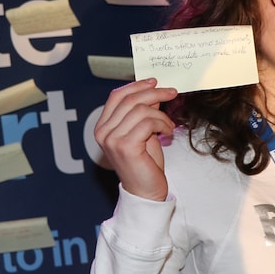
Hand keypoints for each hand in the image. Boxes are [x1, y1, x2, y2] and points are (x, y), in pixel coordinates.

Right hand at [94, 78, 177, 200]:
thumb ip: (143, 112)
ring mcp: (112, 139)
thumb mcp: (143, 131)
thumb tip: (153, 91)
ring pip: (140, 109)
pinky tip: (166, 133)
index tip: (155, 82)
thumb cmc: (144, 163)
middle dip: (154, 92)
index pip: (117, 96)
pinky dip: (162, 124)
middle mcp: (103, 132)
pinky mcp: (125, 146)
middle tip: (172, 92)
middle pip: (129, 99)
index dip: (137, 86)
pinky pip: (148, 122)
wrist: (145, 191)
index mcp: (103, 126)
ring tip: (168, 126)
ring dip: (161, 114)